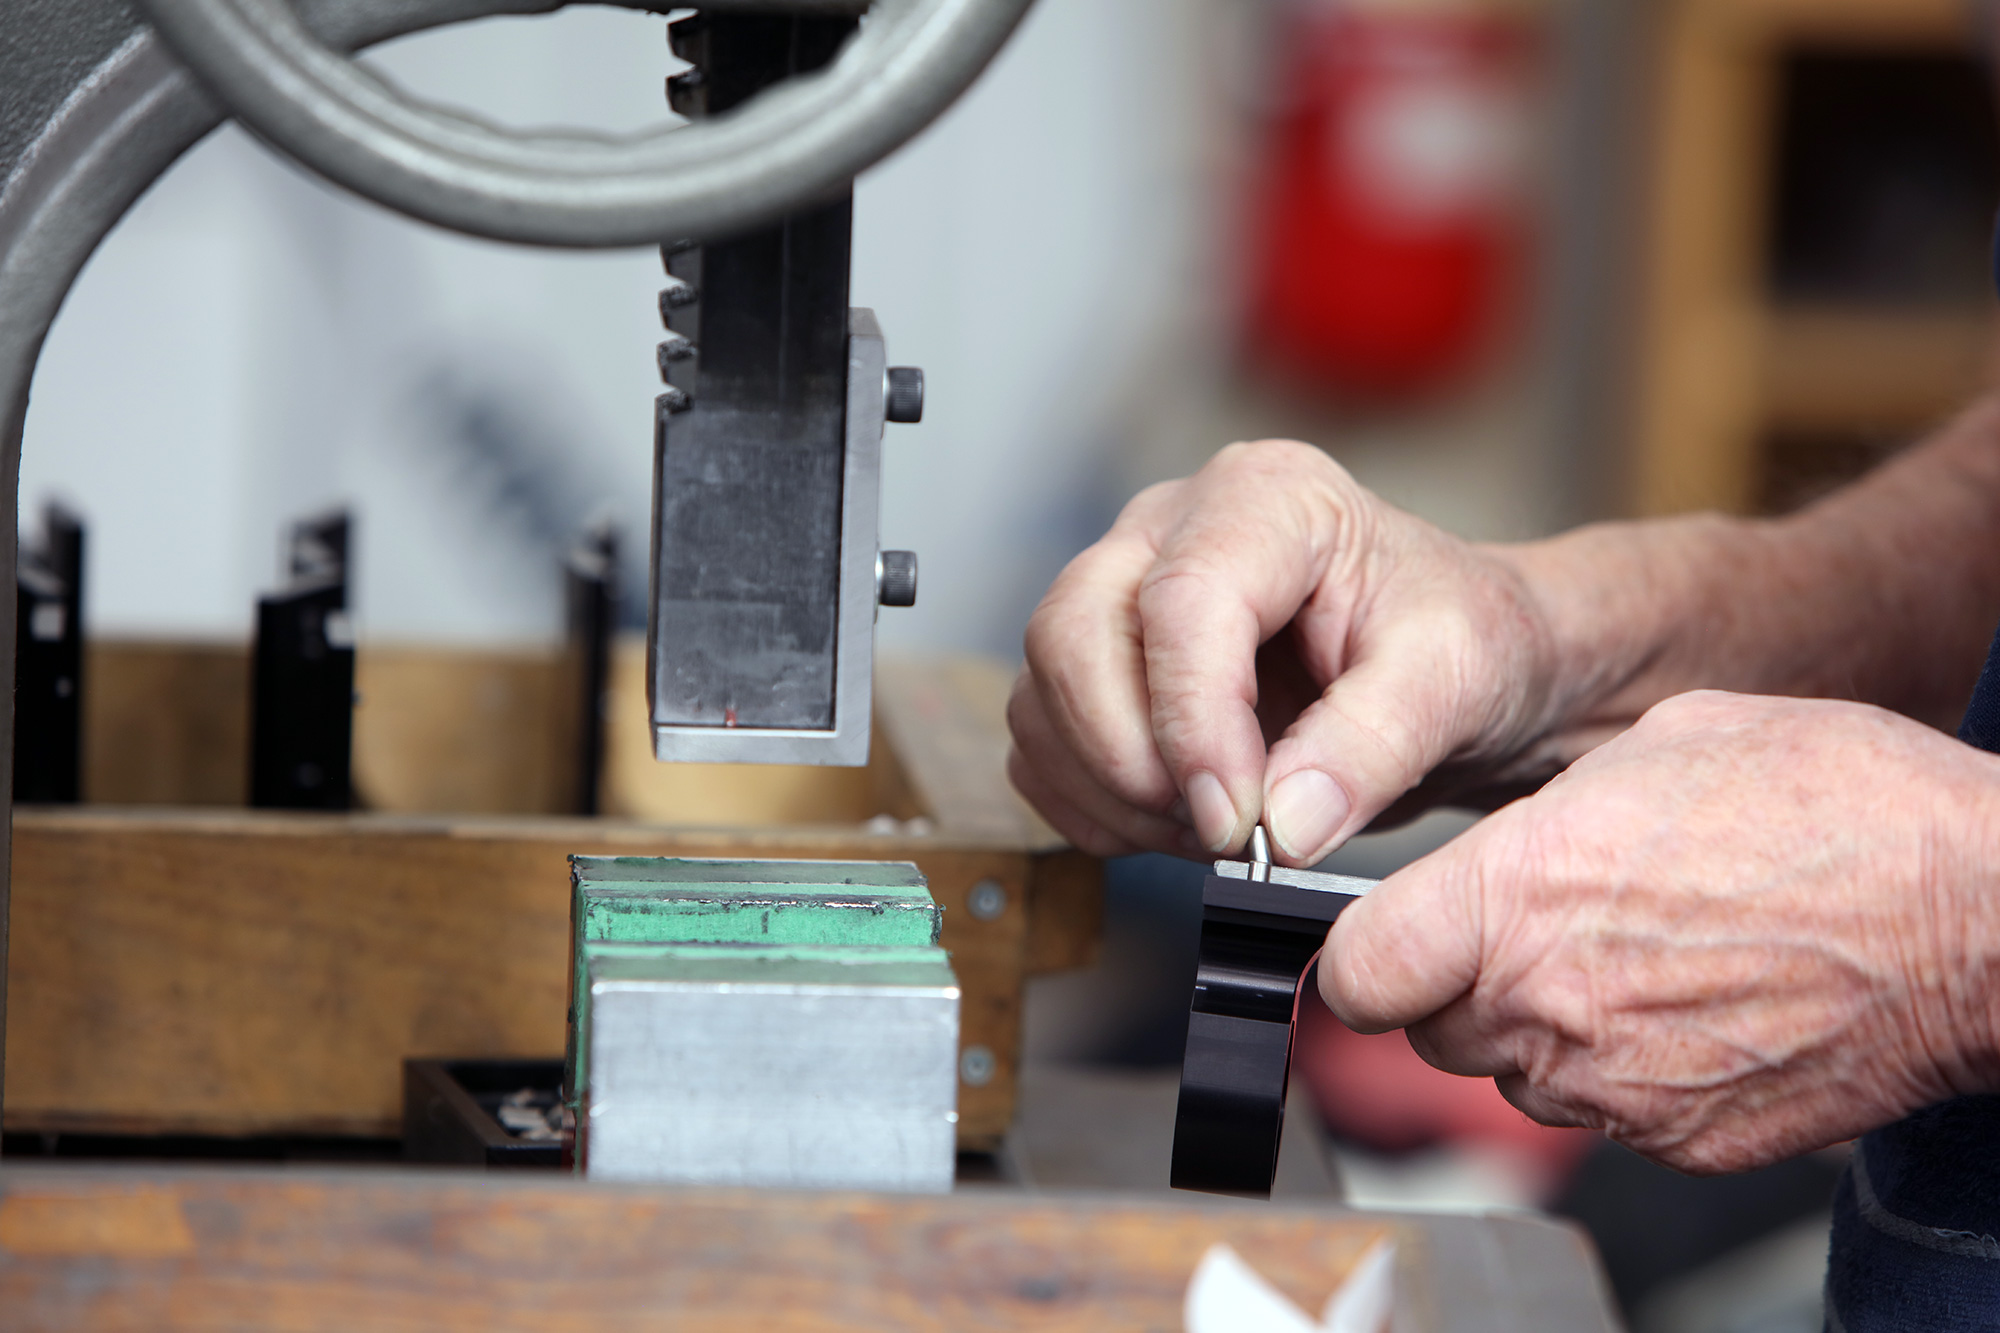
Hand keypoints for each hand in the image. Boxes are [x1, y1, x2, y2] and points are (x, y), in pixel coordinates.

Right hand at [1007, 440, 1570, 862]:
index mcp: (1266, 500)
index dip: (1193, 722)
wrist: (1456, 665)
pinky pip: (1039, 745)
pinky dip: (1091, 807)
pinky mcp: (1097, 669)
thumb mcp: (1453, 680)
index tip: (1239, 821)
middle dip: (1129, 755)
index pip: (1180, 600)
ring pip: (1040, 694)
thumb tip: (1283, 823)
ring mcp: (1121, 597)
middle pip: (1071, 632)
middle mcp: (1170, 530)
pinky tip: (1175, 825)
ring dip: (1109, 791)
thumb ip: (1372, 747)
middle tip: (1221, 831)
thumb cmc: (1459, 640)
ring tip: (1214, 831)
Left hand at [1321, 690, 1999, 1173]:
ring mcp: (1615, 1088)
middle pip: (1426, 1032)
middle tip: (1521, 938)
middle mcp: (1549, 1006)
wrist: (1977, 915)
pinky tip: (1685, 1012)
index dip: (1360, 960)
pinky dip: (1621, 1075)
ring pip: (1512, 1079)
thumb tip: (1510, 852)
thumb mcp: (1661, 746)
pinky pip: (1604, 1116)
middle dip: (1451, 988)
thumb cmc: (1838, 808)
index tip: (1379, 944)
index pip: (1357, 973)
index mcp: (1517, 897)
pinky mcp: (1681, 1141)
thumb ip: (1546, 818)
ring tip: (1622, 965)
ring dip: (1536, 1032)